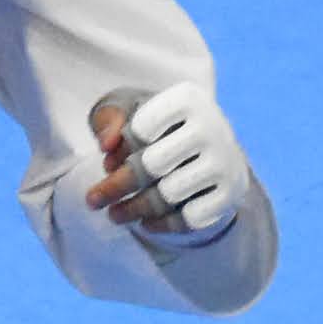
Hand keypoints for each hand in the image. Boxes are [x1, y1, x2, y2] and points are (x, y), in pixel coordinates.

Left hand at [87, 82, 248, 245]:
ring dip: (132, 210)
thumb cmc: (155, 126)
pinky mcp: (230, 193)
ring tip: (113, 215)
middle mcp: (212, 127)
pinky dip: (163, 224)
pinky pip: (190, 218)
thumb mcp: (126, 110)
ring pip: (168, 196)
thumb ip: (108, 118)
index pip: (140, 129)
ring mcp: (224, 161)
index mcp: (187, 98)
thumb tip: (107, 144)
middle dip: (115, 187)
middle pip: (151, 165)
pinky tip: (145, 223)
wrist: (207, 148)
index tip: (109, 160)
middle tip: (91, 201)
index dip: (118, 150)